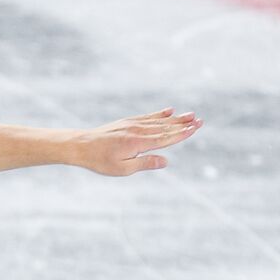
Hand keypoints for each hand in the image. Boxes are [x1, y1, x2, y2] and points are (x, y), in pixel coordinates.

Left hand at [72, 108, 201, 175]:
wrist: (80, 146)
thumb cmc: (100, 161)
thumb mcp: (122, 169)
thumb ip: (145, 164)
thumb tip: (166, 161)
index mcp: (138, 143)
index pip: (165, 138)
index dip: (182, 134)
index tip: (195, 129)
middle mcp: (138, 131)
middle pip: (165, 127)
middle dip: (183, 124)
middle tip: (200, 120)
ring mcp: (132, 124)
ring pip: (158, 121)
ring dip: (175, 118)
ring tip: (190, 114)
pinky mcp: (126, 122)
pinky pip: (147, 117)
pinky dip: (159, 114)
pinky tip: (169, 110)